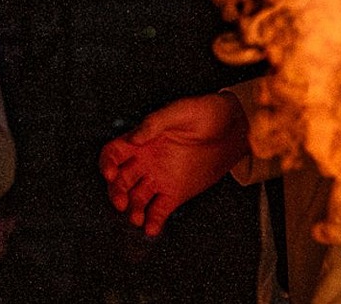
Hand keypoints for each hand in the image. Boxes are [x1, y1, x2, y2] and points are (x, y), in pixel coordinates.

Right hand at [99, 92, 248, 236]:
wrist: (232, 130)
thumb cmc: (204, 114)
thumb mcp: (179, 111)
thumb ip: (154, 123)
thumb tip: (134, 137)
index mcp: (140, 141)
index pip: (113, 154)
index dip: (107, 164)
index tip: (110, 174)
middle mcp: (145, 162)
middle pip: (121, 180)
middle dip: (117, 192)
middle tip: (121, 202)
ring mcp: (159, 179)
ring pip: (137, 198)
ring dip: (133, 209)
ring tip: (136, 219)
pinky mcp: (175, 194)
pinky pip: (159, 209)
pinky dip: (153, 221)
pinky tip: (151, 229)